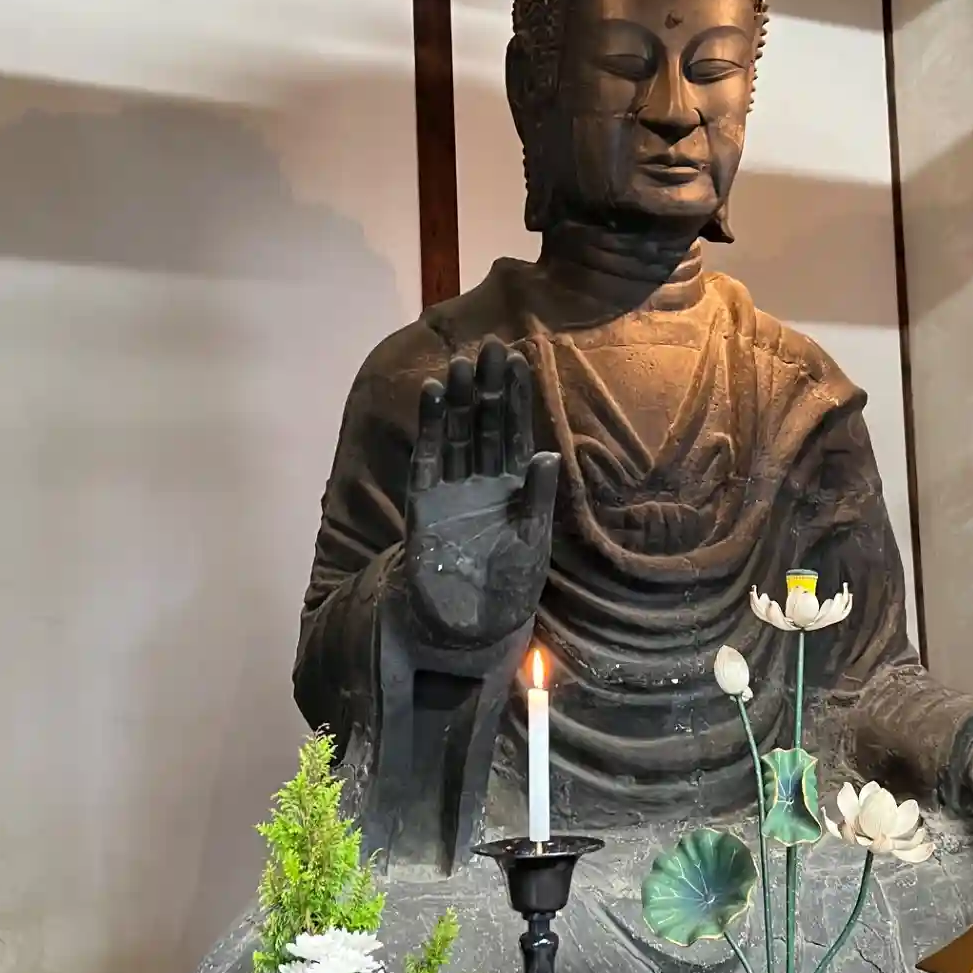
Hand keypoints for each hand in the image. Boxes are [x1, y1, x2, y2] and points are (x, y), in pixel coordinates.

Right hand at [404, 338, 559, 648]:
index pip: (516, 432)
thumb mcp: (534, 543)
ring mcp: (452, 490)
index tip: (519, 357)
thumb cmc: (510, 586)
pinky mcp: (424, 505)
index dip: (516, 396)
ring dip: (458, 399)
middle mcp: (483, 481)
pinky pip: (426, 460)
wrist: (473, 627)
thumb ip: (538, 500)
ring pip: (456, 434)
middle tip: (488, 345)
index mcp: (516, 487)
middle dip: (487, 386)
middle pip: (485, 424)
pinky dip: (429, 429)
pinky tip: (432, 396)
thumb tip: (549, 454)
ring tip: (460, 363)